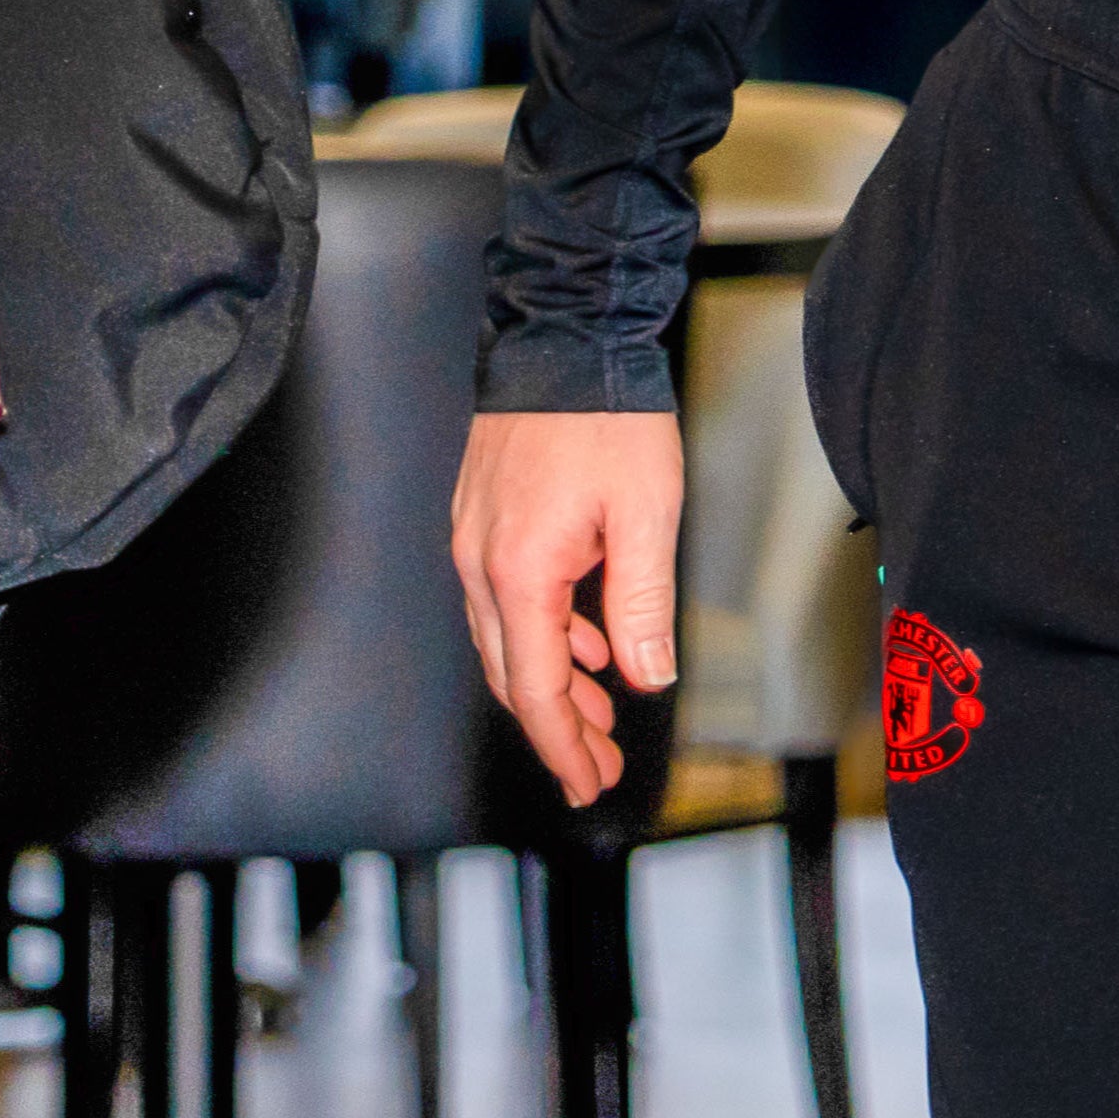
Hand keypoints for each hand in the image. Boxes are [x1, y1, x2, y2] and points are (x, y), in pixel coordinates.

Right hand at [452, 410, 689, 806]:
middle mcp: (481, 564)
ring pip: (506, 642)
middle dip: (559, 730)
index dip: (565, 748)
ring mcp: (473, 541)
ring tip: (600, 717)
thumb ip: (642, 605)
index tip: (591, 783)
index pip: (537, 691)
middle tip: (601, 765)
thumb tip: (645, 677)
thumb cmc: (607, 415)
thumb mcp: (646, 515)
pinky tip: (584, 644)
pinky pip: (504, 602)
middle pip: (514, 677)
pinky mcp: (480, 520)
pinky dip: (544, 637)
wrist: (566, 334)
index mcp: (520, 573)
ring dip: (553, 686)